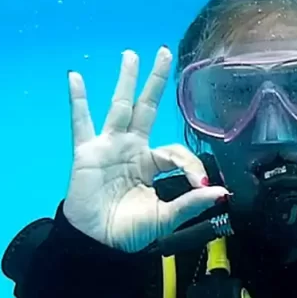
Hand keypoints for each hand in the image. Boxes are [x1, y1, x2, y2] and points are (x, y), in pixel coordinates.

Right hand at [63, 46, 228, 252]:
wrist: (99, 244)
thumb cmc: (131, 230)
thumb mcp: (167, 217)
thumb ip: (191, 203)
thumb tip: (221, 193)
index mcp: (152, 163)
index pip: (176, 151)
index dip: (191, 164)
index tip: (201, 184)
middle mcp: (132, 148)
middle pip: (147, 108)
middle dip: (156, 82)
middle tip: (164, 53)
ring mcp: (110, 147)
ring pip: (120, 108)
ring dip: (127, 81)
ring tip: (131, 55)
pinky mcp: (88, 153)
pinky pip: (81, 123)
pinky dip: (78, 101)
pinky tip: (75, 77)